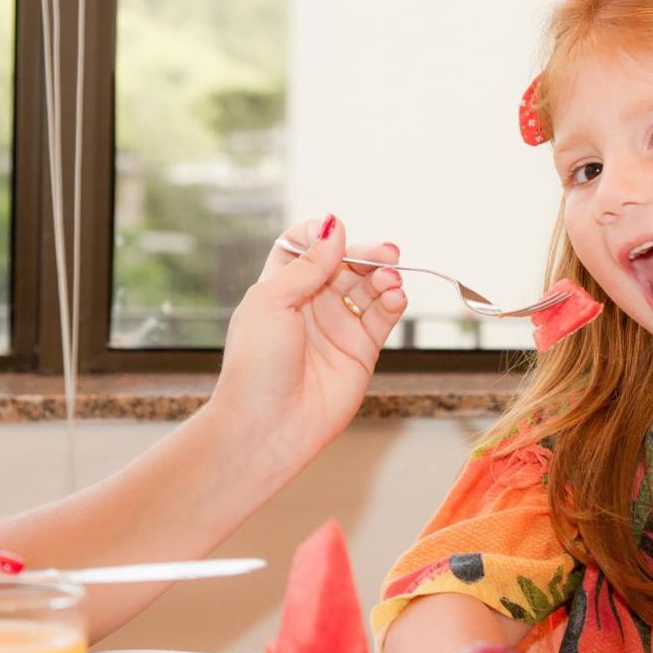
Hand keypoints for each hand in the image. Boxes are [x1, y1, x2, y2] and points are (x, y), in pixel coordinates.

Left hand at [206, 215, 407, 475]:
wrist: (268, 424)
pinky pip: (383, 317)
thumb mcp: (272, 301)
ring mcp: (338, 327)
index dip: (322, 237)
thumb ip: (308, 265)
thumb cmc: (256, 365)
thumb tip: (335, 227)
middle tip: (386, 253)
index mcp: (280, 288)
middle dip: (366, 254)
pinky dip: (394, 303)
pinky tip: (396, 297)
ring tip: (390, 280)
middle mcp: (311, 304)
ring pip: (369, 288)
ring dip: (384, 278)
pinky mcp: (362, 351)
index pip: (305, 248)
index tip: (334, 235)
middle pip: (346, 264)